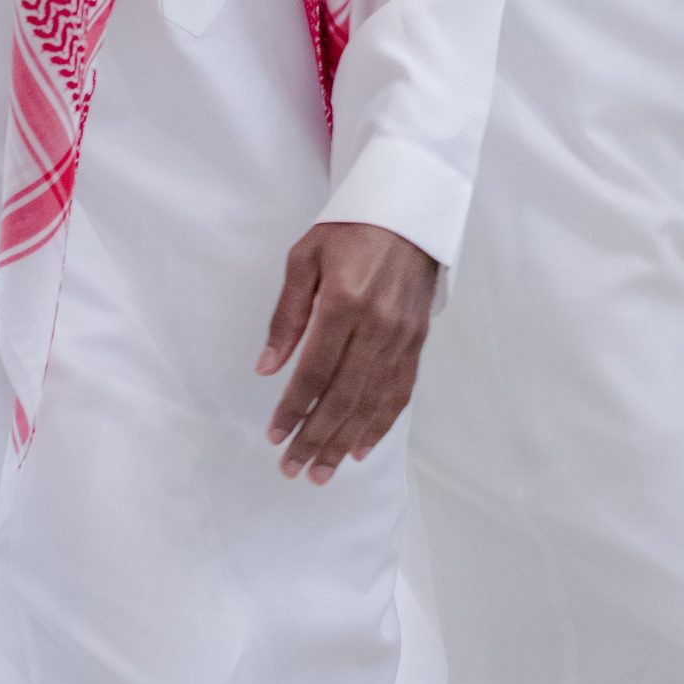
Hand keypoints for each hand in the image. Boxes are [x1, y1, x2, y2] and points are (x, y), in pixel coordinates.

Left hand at [257, 221, 438, 484]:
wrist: (408, 210)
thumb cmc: (350, 229)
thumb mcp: (305, 258)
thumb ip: (286, 315)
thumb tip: (267, 368)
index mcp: (344, 302)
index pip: (314, 370)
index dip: (293, 408)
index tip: (274, 436)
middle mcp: (377, 325)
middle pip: (343, 396)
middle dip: (315, 438)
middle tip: (292, 469)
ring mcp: (401, 336)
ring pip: (372, 402)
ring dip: (344, 442)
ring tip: (321, 472)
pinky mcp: (417, 341)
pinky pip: (399, 392)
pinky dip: (380, 425)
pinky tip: (360, 448)